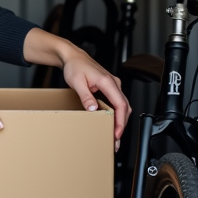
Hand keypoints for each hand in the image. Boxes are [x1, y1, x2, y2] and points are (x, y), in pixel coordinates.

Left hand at [23, 27, 130, 150]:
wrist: (73, 57)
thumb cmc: (75, 66)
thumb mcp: (77, 82)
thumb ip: (86, 97)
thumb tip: (93, 109)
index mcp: (107, 81)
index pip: (120, 104)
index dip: (120, 120)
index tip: (116, 133)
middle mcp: (114, 83)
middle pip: (124, 107)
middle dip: (121, 125)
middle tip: (115, 140)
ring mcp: (113, 85)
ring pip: (122, 106)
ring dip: (120, 121)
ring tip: (113, 136)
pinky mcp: (109, 88)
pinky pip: (117, 103)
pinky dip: (116, 114)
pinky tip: (111, 123)